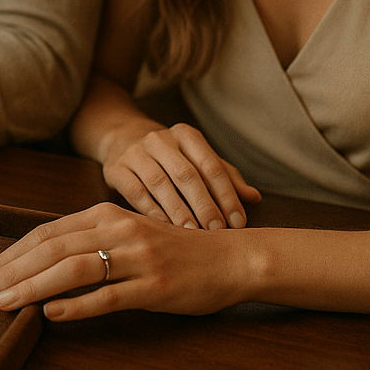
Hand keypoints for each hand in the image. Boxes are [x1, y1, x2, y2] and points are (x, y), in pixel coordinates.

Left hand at [0, 202, 250, 320]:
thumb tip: (40, 259)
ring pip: (74, 270)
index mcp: (106, 214)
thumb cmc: (173, 248)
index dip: (12, 252)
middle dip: (12, 270)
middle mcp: (118, 230)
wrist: (232, 258)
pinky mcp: (155, 286)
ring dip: (33, 286)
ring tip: (5, 302)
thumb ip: (89, 239)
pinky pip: (109, 296)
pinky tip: (52, 314)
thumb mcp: (128, 233)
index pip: (46, 233)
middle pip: (52, 249)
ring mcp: (138, 258)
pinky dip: (77, 306)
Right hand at [102, 122, 260, 229]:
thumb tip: (254, 198)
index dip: (226, 194)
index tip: (238, 222)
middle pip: (186, 174)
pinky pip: (135, 192)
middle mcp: (159, 139)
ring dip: (179, 211)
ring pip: (160, 184)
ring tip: (194, 234)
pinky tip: (165, 228)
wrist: (123, 139)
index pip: (211, 165)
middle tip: (217, 231)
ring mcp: (134, 153)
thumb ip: (225, 177)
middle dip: (204, 205)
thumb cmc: (172, 156)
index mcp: (185, 135)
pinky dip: (152, 212)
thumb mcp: (198, 159)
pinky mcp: (115, 168)